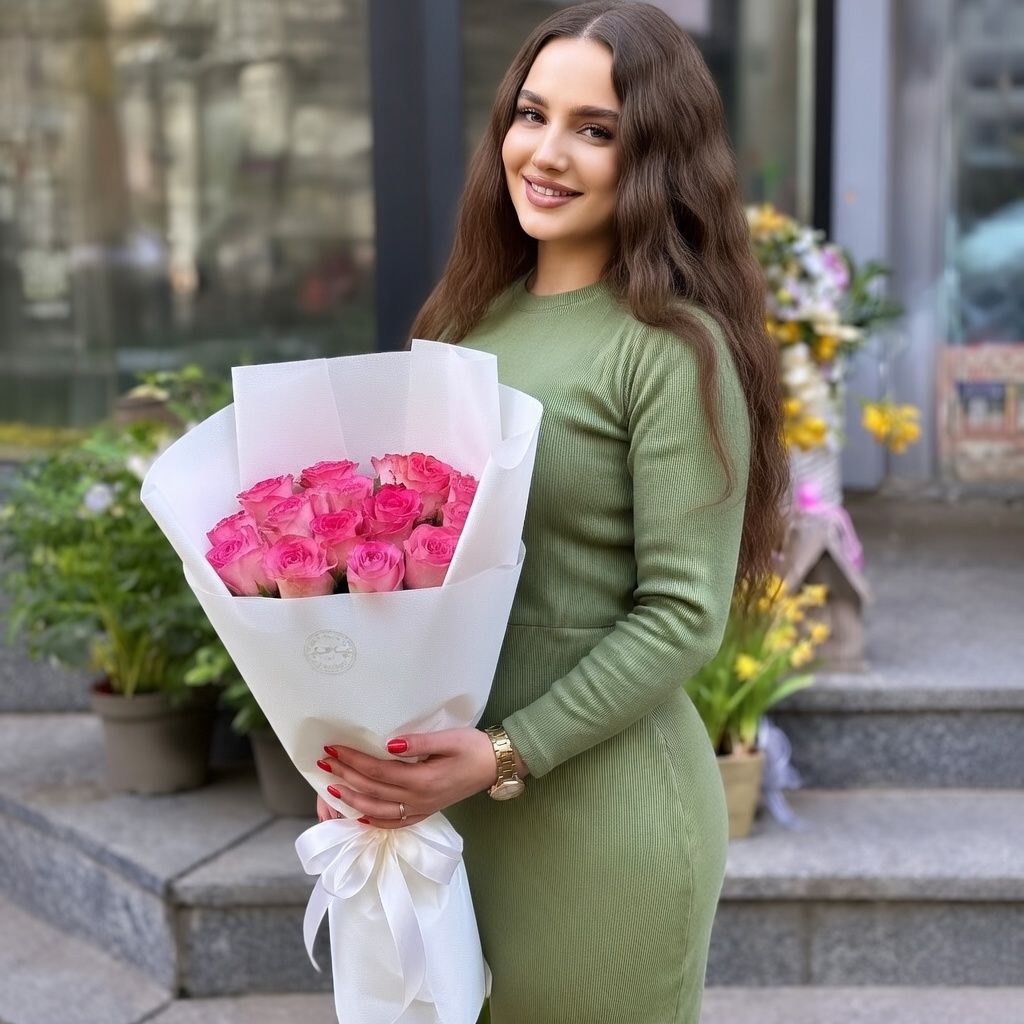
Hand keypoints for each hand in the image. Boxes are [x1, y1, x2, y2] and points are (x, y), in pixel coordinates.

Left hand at [316, 728, 500, 828]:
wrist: (497, 765)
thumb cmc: (474, 747)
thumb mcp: (450, 738)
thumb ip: (419, 742)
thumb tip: (389, 744)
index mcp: (422, 780)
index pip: (377, 771)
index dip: (353, 760)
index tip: (334, 748)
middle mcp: (418, 799)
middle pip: (373, 790)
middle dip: (346, 775)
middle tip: (324, 762)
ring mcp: (421, 809)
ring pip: (378, 810)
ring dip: (353, 799)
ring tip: (333, 787)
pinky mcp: (426, 811)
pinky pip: (394, 822)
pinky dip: (374, 821)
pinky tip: (360, 815)